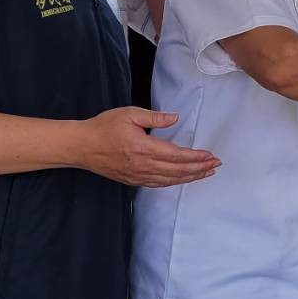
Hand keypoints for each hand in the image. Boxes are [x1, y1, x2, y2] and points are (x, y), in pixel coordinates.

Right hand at [78, 107, 220, 187]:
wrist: (81, 146)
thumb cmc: (104, 127)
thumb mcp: (129, 114)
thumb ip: (154, 117)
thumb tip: (175, 118)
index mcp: (144, 148)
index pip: (177, 155)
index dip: (196, 157)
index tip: (210, 156)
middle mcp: (143, 165)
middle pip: (178, 171)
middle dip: (200, 169)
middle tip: (216, 165)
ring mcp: (138, 175)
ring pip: (170, 180)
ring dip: (190, 177)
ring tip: (206, 173)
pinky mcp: (133, 180)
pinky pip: (158, 184)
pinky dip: (174, 182)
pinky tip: (184, 179)